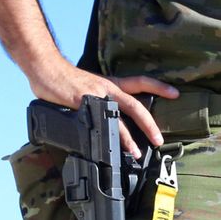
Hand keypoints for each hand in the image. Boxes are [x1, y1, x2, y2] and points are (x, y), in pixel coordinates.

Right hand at [27, 57, 178, 157]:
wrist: (44, 67)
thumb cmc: (63, 80)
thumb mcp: (88, 90)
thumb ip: (100, 104)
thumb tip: (108, 122)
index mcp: (110, 84)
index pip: (140, 82)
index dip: (158, 87)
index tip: (176, 93)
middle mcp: (107, 88)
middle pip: (136, 104)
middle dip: (149, 123)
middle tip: (159, 139)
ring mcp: (96, 95)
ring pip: (121, 116)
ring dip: (130, 137)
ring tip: (137, 152)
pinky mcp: (83, 102)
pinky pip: (101, 121)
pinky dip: (108, 136)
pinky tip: (110, 148)